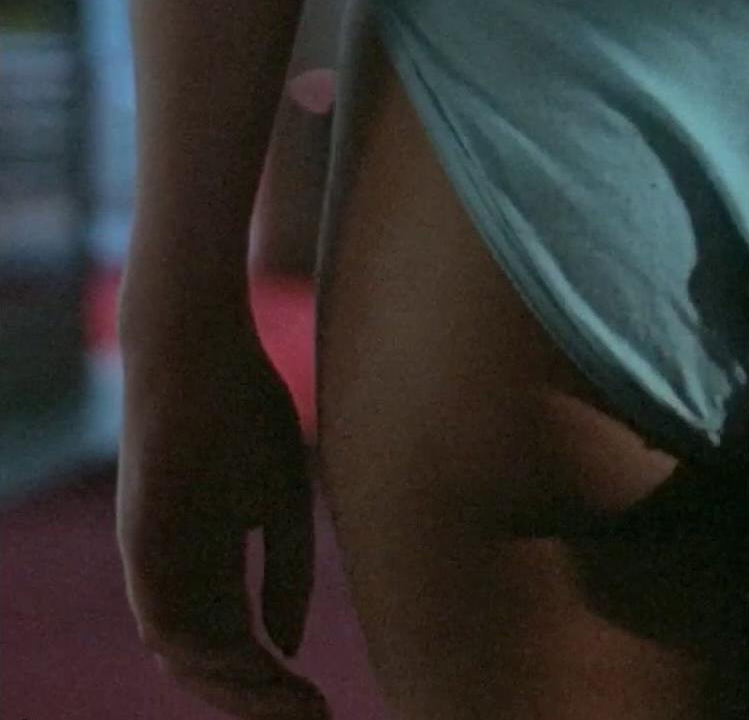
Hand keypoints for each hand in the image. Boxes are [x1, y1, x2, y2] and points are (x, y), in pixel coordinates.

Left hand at [115, 288, 325, 719]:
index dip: (279, 683)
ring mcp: (154, 558)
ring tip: (289, 704)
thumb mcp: (282, 499)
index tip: (326, 706)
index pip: (241, 644)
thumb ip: (285, 570)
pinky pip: (162, 617)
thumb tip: (288, 649)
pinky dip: (203, 651)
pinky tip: (250, 664)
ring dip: (235, 688)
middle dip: (261, 700)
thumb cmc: (244, 409)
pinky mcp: (139, 541)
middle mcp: (174, 571)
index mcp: (210, 560)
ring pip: (184, 653)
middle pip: (213, 662)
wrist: (196, 347)